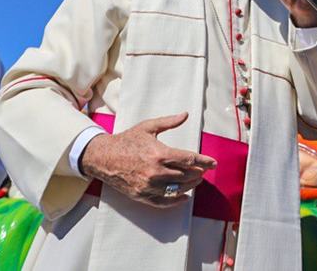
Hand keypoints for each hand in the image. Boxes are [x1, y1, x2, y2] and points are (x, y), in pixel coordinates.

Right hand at [79, 112, 216, 207]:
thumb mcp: (148, 127)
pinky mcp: (141, 195)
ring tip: (197, 180)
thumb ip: (169, 121)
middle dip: (199, 173)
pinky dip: (176, 200)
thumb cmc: (127, 140)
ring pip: (177, 189)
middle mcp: (155, 171)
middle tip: (205, 171)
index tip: (213, 163)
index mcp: (159, 153)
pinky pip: (163, 201)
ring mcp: (148, 185)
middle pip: (186, 175)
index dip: (204, 161)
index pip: (189, 159)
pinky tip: (184, 197)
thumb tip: (185, 114)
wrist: (103, 157)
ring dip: (190, 185)